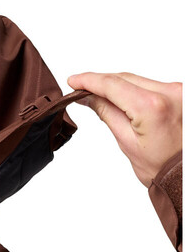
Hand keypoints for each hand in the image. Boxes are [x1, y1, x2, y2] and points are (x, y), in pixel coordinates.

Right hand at [67, 72, 181, 186]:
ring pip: (137, 80)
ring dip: (116, 86)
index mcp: (152, 107)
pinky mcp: (181, 93)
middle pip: (124, 78)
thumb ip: (106, 113)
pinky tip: (119, 97)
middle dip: (100, 82)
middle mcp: (169, 92)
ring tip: (97, 95)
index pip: (112, 85)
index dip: (89, 81)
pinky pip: (150, 84)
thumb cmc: (161, 166)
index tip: (74, 81)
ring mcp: (178, 91)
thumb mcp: (126, 141)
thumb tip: (88, 98)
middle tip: (80, 88)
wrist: (184, 173)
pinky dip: (132, 89)